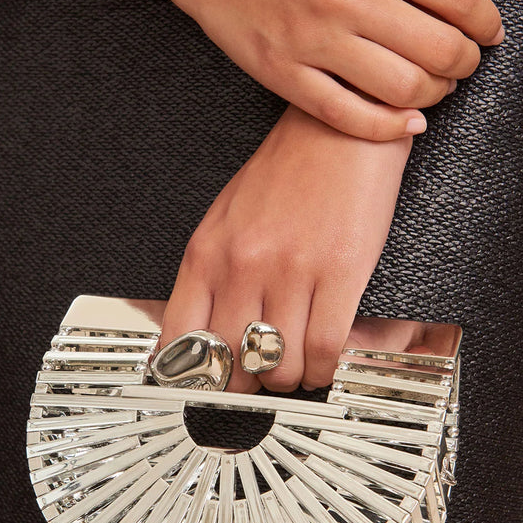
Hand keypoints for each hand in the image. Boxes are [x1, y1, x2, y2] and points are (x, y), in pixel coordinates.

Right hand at [151, 0, 503, 141]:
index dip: (487, 22)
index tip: (490, 31)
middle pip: (439, 49)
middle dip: (466, 62)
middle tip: (465, 62)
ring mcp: (313, 40)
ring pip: (403, 89)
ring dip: (435, 95)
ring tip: (436, 86)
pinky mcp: (285, 74)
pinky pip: (350, 117)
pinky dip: (390, 128)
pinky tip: (408, 122)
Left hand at [158, 103, 411, 394]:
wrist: (340, 130)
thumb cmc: (286, 173)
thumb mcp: (225, 220)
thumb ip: (207, 276)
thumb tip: (193, 337)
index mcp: (206, 254)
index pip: (181, 343)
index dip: (192, 381)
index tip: (205, 392)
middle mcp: (243, 265)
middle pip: (232, 365)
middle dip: (247, 385)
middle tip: (260, 382)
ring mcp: (292, 270)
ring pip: (281, 364)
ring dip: (291, 379)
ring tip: (298, 368)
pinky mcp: (340, 271)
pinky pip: (325, 348)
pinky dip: (326, 368)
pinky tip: (326, 362)